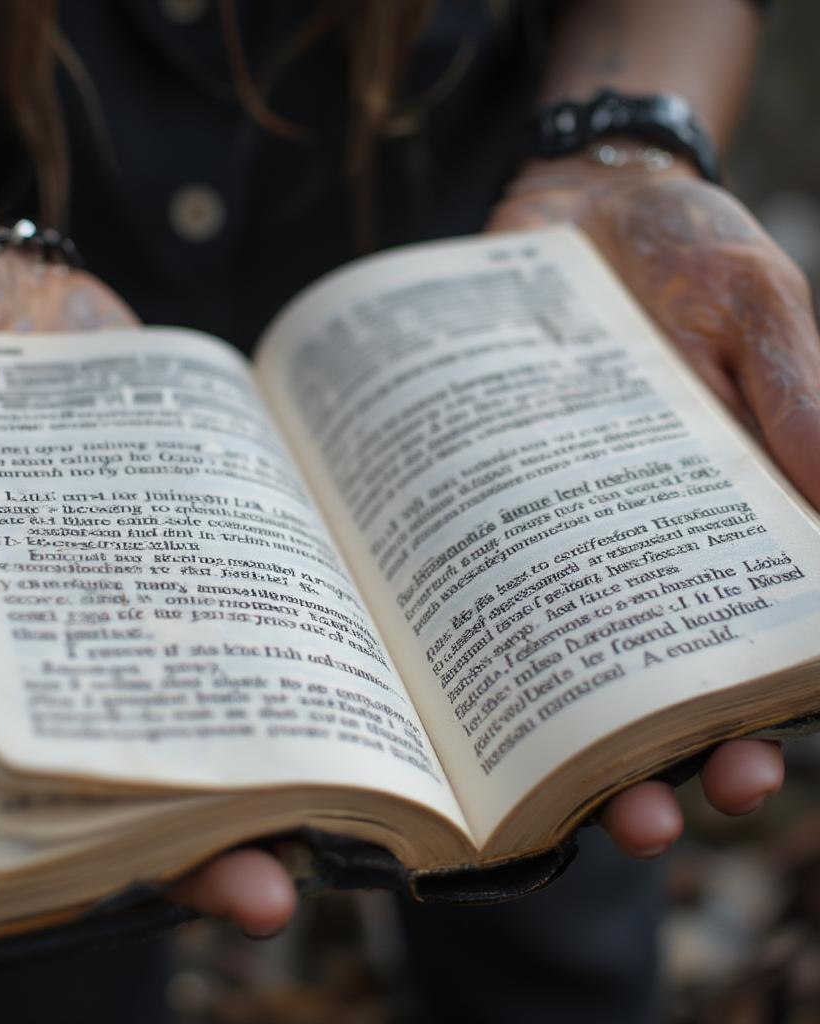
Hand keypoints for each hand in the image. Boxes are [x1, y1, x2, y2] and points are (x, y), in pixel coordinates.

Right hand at [0, 235, 296, 934]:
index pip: (26, 760)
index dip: (87, 838)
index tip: (161, 890)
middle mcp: (59, 613)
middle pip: (135, 738)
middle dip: (203, 816)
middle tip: (277, 886)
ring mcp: (133, 562)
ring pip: (204, 665)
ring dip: (268, 720)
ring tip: (337, 775)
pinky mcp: (186, 501)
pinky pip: (238, 567)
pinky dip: (283, 604)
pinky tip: (339, 644)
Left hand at [488, 156, 818, 857]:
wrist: (578, 197)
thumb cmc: (686, 246)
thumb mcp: (756, 304)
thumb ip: (793, 393)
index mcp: (727, 517)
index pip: (749, 646)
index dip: (754, 721)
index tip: (741, 773)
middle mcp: (634, 539)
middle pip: (645, 678)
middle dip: (646, 758)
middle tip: (632, 814)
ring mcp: (552, 521)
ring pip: (549, 643)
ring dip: (541, 718)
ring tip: (524, 775)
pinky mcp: (486, 489)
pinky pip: (469, 564)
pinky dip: (458, 614)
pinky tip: (437, 662)